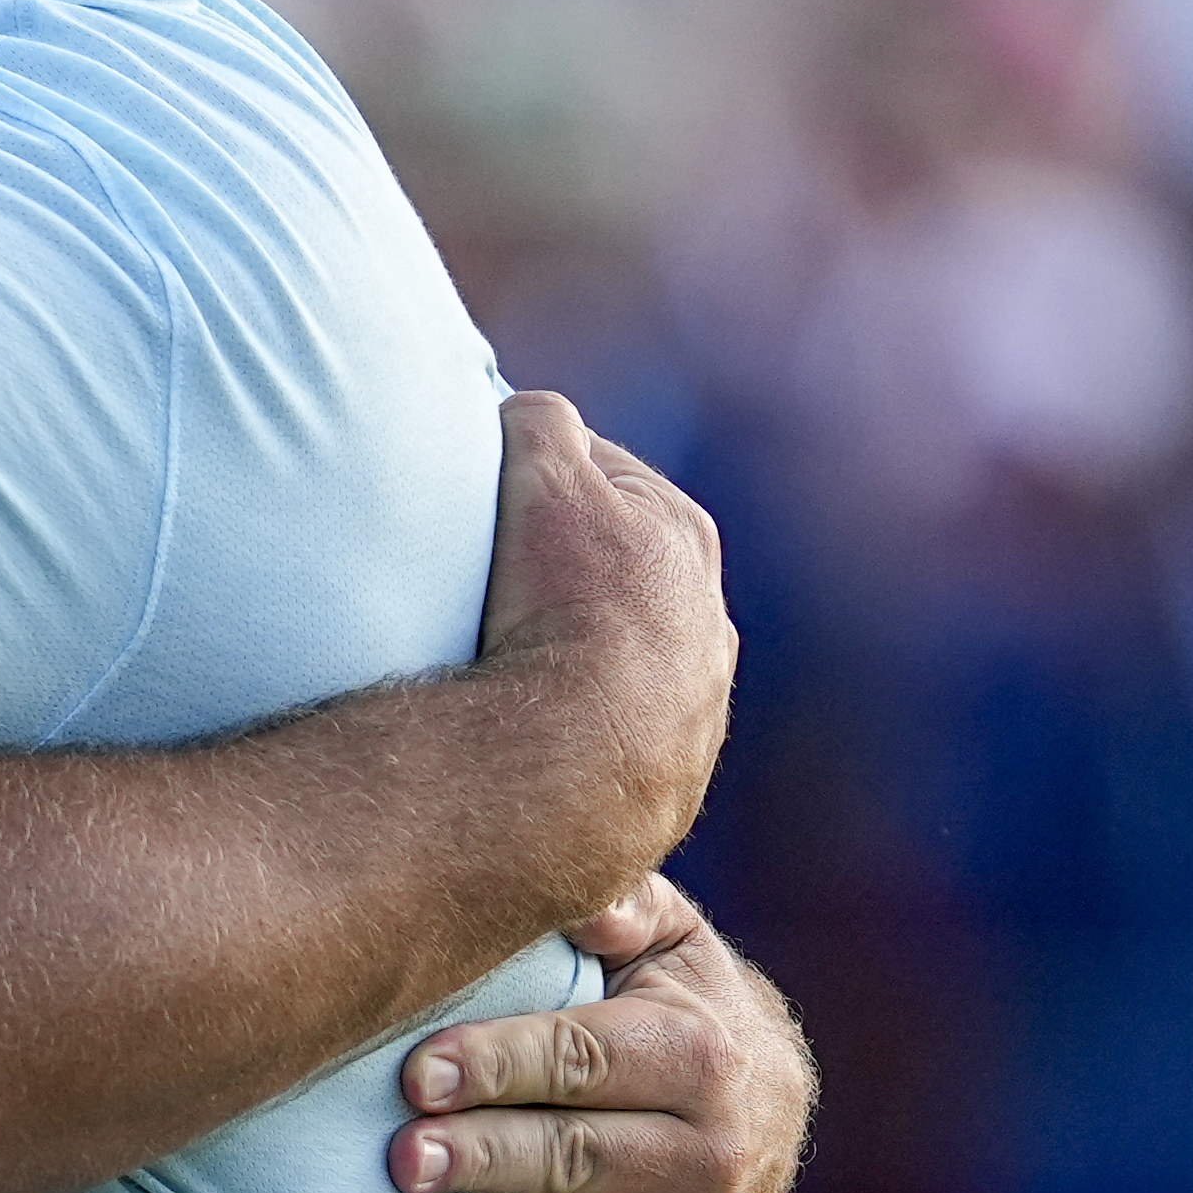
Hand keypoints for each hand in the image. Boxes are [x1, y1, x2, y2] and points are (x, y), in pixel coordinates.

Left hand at [388, 874, 815, 1192]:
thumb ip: (620, 906)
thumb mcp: (670, 936)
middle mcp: (701, 1150)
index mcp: (692, 1053)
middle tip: (403, 1165)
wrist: (771, 1098)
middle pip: (576, 1156)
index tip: (417, 1075)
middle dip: (487, 1161)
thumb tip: (578, 892)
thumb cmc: (678, 996)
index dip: (499, 1065)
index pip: (582, 1059)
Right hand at [478, 392, 735, 883]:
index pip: (603, 477)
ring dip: (572, 657)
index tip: (490, 492)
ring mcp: (690, 708)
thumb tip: (528, 412)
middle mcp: (704, 623)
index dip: (540, 474)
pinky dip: (571, 730)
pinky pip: (604, 738)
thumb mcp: (548, 480)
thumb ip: (541, 424)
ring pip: (617, 660)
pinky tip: (526, 734)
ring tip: (504, 666)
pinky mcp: (661, 780)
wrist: (582, 755)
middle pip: (616, 571)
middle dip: (562, 568)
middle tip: (488, 579)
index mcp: (684, 537)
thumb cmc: (567, 606)